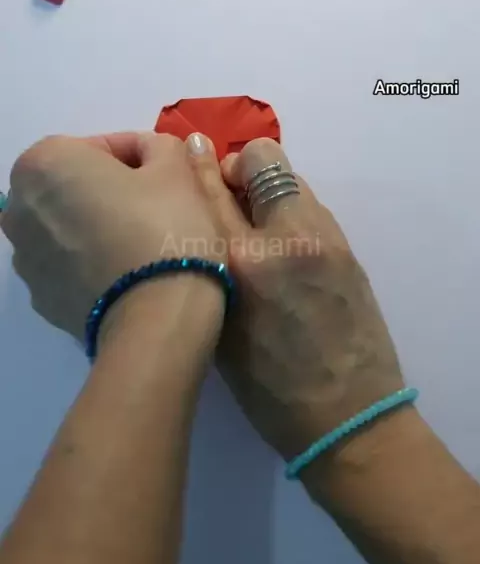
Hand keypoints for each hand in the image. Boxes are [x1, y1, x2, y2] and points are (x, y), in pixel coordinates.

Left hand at [1, 132, 226, 344]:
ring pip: (70, 225)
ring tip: (145, 240)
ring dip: (100, 224)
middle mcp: (19, 207)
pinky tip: (130, 271)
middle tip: (159, 203)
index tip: (170, 172)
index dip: (142, 155)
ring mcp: (24, 257)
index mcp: (43, 162)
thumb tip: (150, 153)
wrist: (158, 319)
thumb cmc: (166, 227)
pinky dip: (93, 260)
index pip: (101, 145)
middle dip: (113, 188)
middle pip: (77, 184)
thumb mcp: (177, 167)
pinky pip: (70, 264)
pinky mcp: (41, 298)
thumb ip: (159, 146)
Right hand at [189, 137, 404, 460]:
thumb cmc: (269, 391)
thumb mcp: (221, 330)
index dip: (199, 165)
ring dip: (268, 188)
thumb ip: (207, 270)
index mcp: (240, 266)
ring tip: (257, 225)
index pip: (212, 192)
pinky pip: (310, 207)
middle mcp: (285, 238)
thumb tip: (197, 226)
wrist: (349, 416)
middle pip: (262, 160)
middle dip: (241, 168)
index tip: (190, 148)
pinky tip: (284, 245)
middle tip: (231, 198)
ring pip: (291, 179)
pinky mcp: (347, 247)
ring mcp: (324, 239)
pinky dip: (290, 210)